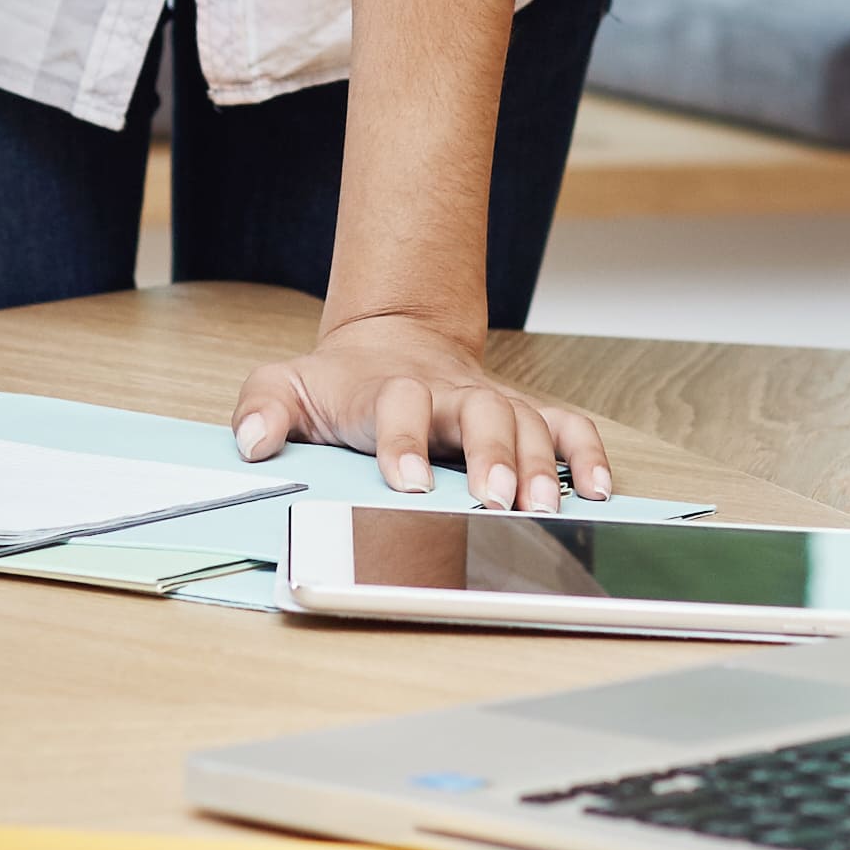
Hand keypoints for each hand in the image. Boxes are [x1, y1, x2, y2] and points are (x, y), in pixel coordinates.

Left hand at [235, 312, 615, 509]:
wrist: (392, 341)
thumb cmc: (342, 381)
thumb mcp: (288, 385)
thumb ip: (263, 405)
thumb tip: (250, 441)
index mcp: (392, 390)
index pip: (400, 404)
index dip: (403, 440)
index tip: (405, 483)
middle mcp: (450, 395)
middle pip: (481, 411)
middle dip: (494, 455)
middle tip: (497, 501)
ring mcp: (492, 402)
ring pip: (529, 422)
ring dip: (542, 465)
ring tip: (546, 508)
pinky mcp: (523, 414)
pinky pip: (568, 427)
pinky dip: (589, 454)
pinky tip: (599, 491)